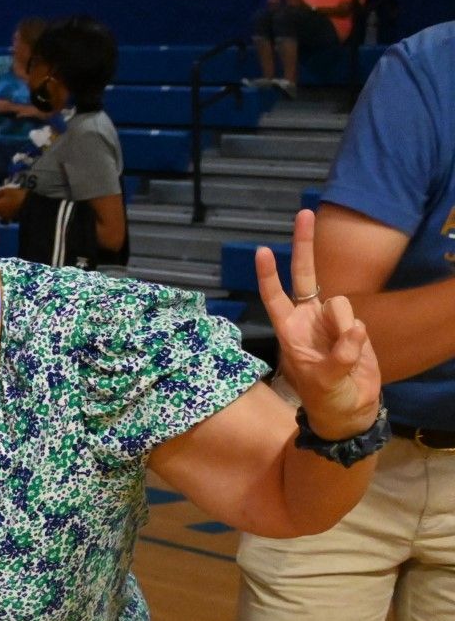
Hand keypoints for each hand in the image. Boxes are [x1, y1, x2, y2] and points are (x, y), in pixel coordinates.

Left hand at [259, 208, 380, 439]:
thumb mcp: (323, 381)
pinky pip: (357, 321)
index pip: (275, 296)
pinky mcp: (353, 325)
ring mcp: (331, 319)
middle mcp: (308, 317)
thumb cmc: (324, 396)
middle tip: (304, 213)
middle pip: (305, 274)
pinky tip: (354, 353)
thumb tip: (354, 330)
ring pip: (340, 304)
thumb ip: (338, 356)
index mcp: (289, 328)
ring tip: (340, 355)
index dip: (269, 275)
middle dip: (304, 244)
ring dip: (342, 328)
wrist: (348, 407)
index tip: (261, 250)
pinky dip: (357, 339)